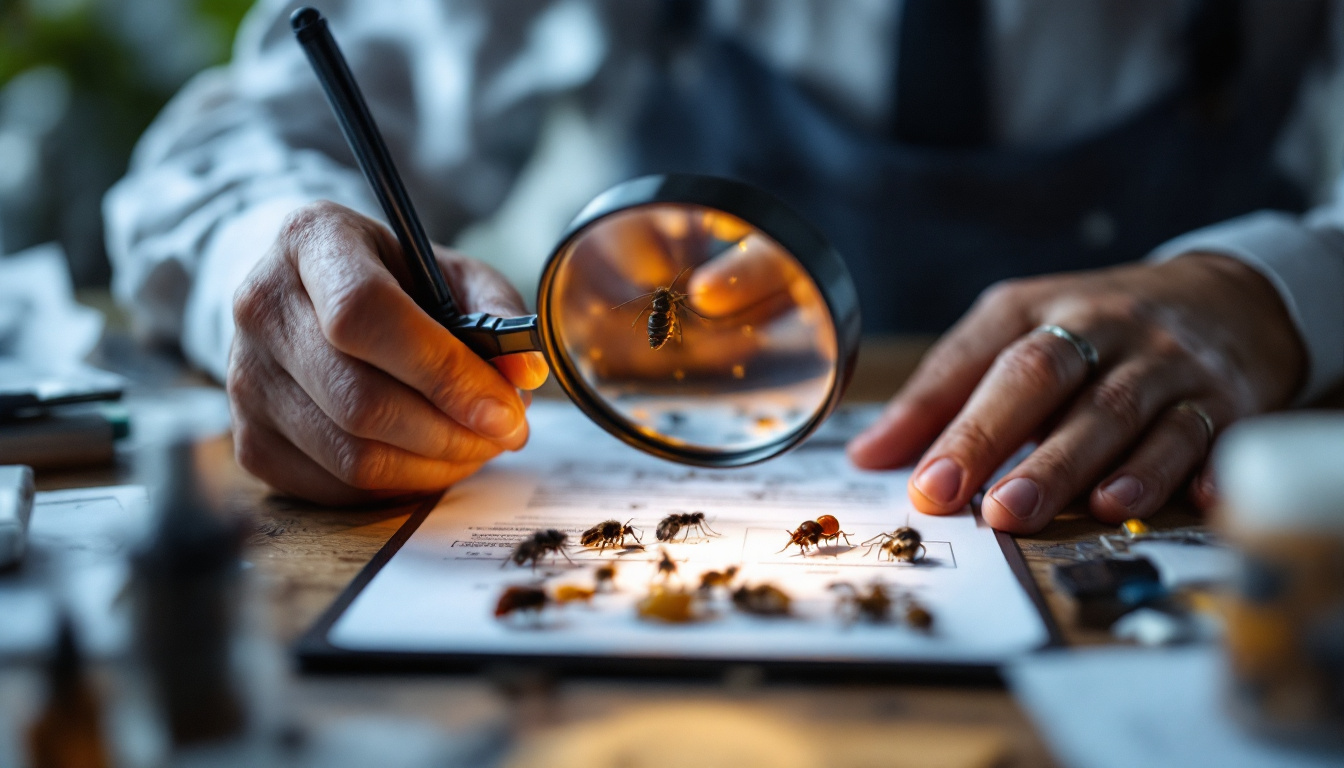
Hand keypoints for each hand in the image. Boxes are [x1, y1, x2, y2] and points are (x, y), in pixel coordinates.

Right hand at [228, 201, 547, 504]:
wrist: (312, 298)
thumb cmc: (394, 281)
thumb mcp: (450, 273)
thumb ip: (495, 314)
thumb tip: (525, 375)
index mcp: (312, 239)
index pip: (365, 314)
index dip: (442, 371)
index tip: (504, 408)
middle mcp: (261, 306)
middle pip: (359, 399)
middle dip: (451, 431)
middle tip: (506, 433)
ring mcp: (243, 379)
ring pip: (350, 455)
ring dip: (433, 465)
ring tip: (476, 445)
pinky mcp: (249, 440)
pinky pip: (336, 487)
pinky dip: (399, 486)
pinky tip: (430, 458)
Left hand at [847, 254, 1305, 532]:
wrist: (1230, 297)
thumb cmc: (1097, 331)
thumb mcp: (1018, 336)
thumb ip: (944, 395)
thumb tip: (868, 456)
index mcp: (1039, 309)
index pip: (981, 356)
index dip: (942, 416)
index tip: (912, 478)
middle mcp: (1103, 328)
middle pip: (1046, 378)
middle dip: (1001, 439)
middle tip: (968, 500)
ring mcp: (1167, 363)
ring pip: (1122, 413)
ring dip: (1076, 466)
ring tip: (1034, 512)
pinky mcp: (1227, 400)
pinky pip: (1209, 436)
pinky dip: (1191, 473)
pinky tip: (1181, 503)